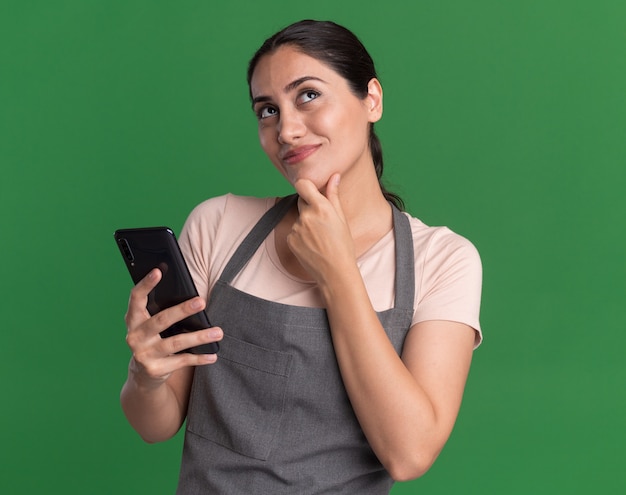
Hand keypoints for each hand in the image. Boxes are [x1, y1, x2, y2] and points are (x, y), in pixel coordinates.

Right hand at [124, 268, 222, 387]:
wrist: (143, 374)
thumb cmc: (153, 339)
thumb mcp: (151, 324)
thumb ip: (162, 310)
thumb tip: (192, 297)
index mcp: (133, 319)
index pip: (136, 298)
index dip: (146, 284)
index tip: (159, 270)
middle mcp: (135, 336)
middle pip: (161, 320)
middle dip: (182, 310)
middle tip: (201, 301)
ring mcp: (143, 354)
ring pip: (175, 342)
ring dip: (199, 337)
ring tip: (218, 332)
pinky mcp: (155, 369)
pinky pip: (181, 361)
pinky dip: (199, 358)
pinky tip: (213, 355)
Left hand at [288, 174, 355, 285]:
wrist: (335, 272)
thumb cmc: (343, 246)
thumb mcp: (341, 219)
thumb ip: (333, 195)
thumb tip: (334, 176)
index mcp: (321, 207)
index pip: (302, 184)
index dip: (306, 186)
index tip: (311, 190)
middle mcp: (306, 216)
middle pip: (301, 201)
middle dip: (309, 206)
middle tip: (323, 222)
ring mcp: (296, 228)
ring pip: (299, 218)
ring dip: (306, 224)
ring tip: (320, 238)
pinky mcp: (290, 240)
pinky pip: (294, 232)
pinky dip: (301, 236)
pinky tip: (312, 245)